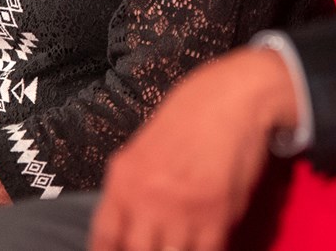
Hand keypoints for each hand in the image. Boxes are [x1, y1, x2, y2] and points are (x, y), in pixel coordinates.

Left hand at [88, 47, 296, 250]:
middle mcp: (147, 197)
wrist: (230, 99)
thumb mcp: (143, 148)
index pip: (105, 237)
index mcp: (124, 177)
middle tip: (156, 245)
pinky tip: (202, 242)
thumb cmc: (187, 118)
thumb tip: (128, 229)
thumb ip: (133, 189)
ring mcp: (182, 211)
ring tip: (179, 242)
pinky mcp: (216, 218)